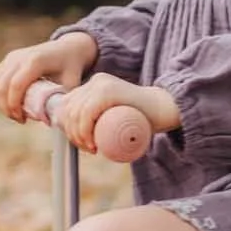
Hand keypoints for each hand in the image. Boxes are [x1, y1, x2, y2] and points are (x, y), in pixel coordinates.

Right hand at [0, 31, 97, 122]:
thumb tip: (48, 121)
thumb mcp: (71, 85)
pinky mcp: (8, 59)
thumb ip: (60, 101)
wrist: (68, 49)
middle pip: (2, 85)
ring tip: (14, 114)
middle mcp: (20, 56)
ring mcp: (12, 56)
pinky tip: (6, 105)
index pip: (16, 84)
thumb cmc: (71, 69)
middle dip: (6, 107)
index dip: (14, 105)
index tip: (23, 119)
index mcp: (36, 61)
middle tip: (19, 119)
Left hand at [58, 74, 180, 155]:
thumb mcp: (114, 116)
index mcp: (92, 86)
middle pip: (68, 110)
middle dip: (72, 134)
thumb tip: (74, 136)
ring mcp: (101, 84)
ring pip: (75, 113)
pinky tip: (92, 143)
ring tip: (92, 148)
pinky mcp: (109, 91)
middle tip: (88, 149)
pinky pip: (86, 112)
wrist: (163, 109)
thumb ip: (99, 119)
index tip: (81, 144)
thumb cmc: (141, 118)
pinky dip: (84, 131)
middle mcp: (94, 82)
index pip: (66, 105)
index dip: (66, 127)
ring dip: (78, 136)